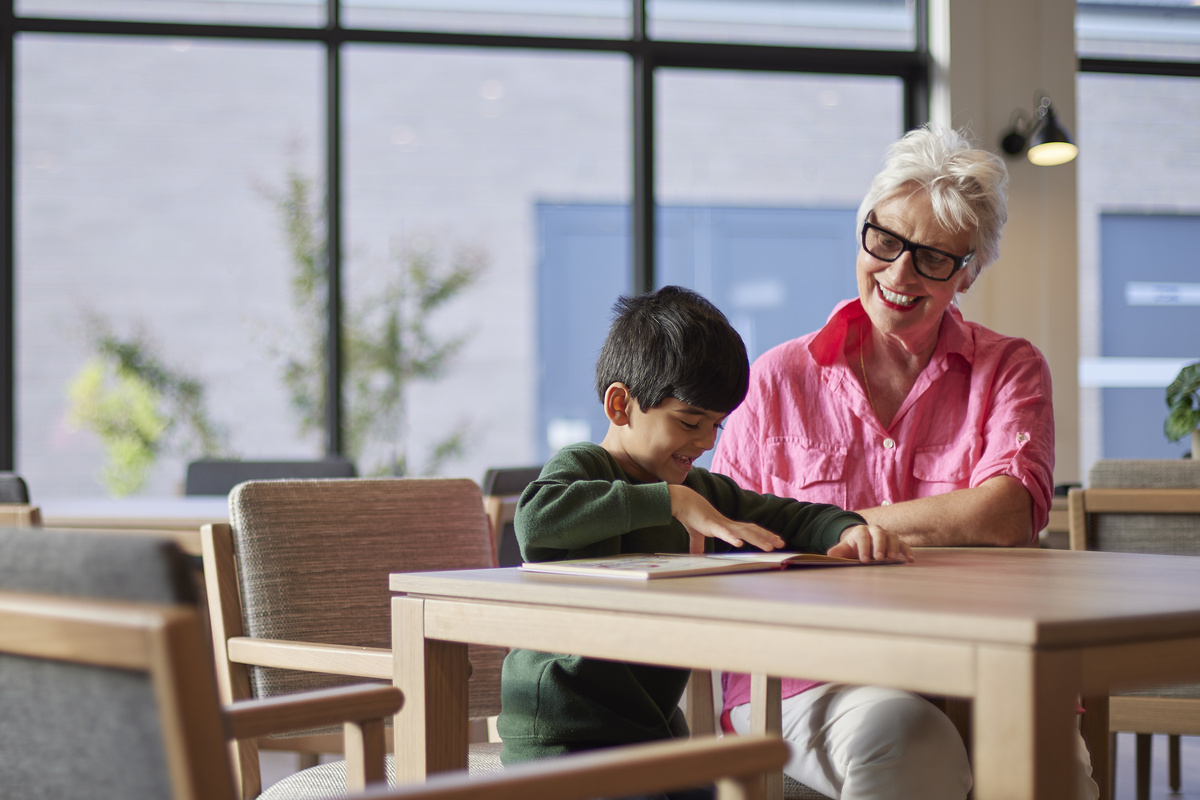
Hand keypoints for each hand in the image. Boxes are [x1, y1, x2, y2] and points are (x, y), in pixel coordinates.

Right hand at [668, 484, 785, 551]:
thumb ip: (698, 544)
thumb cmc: (691, 515)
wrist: (682, 501)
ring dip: (758, 539)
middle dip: (768, 536)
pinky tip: (739, 543)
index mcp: (727, 525)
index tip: (775, 540)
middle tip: (782, 543)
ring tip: (770, 547)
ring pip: (744, 532)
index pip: (750, 530)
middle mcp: (728, 524)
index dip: (763, 534)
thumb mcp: (697, 533)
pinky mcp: (710, 525)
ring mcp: (721, 524)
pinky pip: (724, 532)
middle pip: (753, 530)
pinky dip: (732, 537)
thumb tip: (695, 556)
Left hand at [827, 524, 912, 563]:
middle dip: (879, 546)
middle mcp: (875, 530)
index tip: (864, 560)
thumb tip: (830, 555)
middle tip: (879, 558)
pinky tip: (909, 560)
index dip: (863, 548)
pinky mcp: (897, 542)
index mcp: (861, 531)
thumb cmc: (854, 547)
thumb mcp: (845, 548)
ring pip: (893, 537)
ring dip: (894, 548)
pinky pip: (904, 544)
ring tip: (892, 559)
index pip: (863, 536)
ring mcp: (887, 535)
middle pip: (879, 534)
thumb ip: (839, 551)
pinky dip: (907, 551)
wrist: (863, 542)